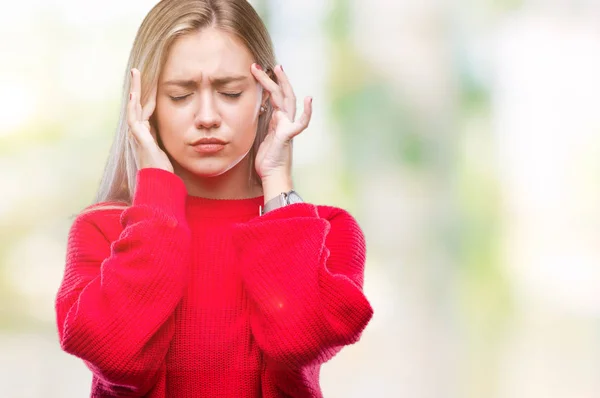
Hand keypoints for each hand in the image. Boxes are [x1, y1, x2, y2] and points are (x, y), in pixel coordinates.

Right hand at [127, 68, 173, 172]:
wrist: (159, 182)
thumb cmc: (163, 169)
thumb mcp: (166, 147)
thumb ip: (165, 137)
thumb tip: (174, 127)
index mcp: (145, 132)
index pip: (145, 109)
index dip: (146, 95)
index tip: (150, 82)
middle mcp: (138, 131)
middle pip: (136, 104)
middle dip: (137, 87)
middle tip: (136, 71)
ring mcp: (137, 134)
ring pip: (133, 107)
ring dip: (134, 90)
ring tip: (135, 74)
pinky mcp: (139, 138)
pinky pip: (134, 119)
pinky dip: (133, 106)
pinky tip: (133, 95)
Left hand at [251, 64, 312, 181]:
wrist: (272, 175)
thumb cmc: (267, 160)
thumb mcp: (261, 136)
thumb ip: (264, 123)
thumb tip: (260, 110)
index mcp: (277, 120)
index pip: (274, 96)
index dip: (269, 83)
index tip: (259, 71)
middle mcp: (284, 120)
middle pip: (282, 94)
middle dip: (275, 78)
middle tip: (268, 64)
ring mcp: (288, 126)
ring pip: (287, 101)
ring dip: (282, 84)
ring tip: (278, 69)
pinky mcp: (288, 135)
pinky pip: (301, 123)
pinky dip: (307, 112)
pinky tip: (309, 100)